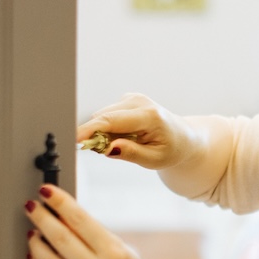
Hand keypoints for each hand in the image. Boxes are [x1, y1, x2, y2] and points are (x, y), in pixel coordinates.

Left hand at [24, 184, 161, 258]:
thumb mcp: (119, 248)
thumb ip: (91, 233)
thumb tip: (61, 212)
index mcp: (114, 252)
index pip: (80, 220)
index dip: (59, 202)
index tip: (46, 191)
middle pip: (60, 238)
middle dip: (41, 218)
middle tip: (31, 206)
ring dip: (35, 243)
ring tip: (32, 232)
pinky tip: (35, 255)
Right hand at [77, 93, 200, 170]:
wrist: (184, 138)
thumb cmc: (171, 150)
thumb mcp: (154, 160)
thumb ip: (131, 153)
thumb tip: (108, 148)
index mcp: (149, 115)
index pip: (112, 121)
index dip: (90, 129)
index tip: (75, 139)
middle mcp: (139, 101)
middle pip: (103, 118)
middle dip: (97, 136)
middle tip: (111, 153)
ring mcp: (133, 98)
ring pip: (103, 116)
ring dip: (105, 133)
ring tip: (127, 144)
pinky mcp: (128, 99)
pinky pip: (107, 115)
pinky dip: (110, 129)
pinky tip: (127, 136)